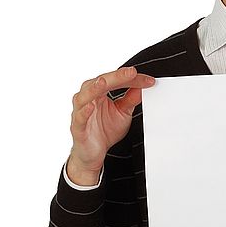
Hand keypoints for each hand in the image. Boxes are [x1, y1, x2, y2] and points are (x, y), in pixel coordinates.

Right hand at [67, 66, 155, 183]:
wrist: (94, 153)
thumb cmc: (104, 130)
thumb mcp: (123, 113)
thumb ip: (131, 99)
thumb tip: (141, 86)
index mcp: (98, 93)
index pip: (114, 80)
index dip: (131, 78)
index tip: (148, 80)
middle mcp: (87, 99)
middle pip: (99, 82)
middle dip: (116, 77)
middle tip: (131, 73)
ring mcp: (80, 112)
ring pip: (84, 96)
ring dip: (94, 88)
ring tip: (104, 82)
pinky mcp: (78, 128)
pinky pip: (79, 118)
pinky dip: (84, 111)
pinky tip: (90, 106)